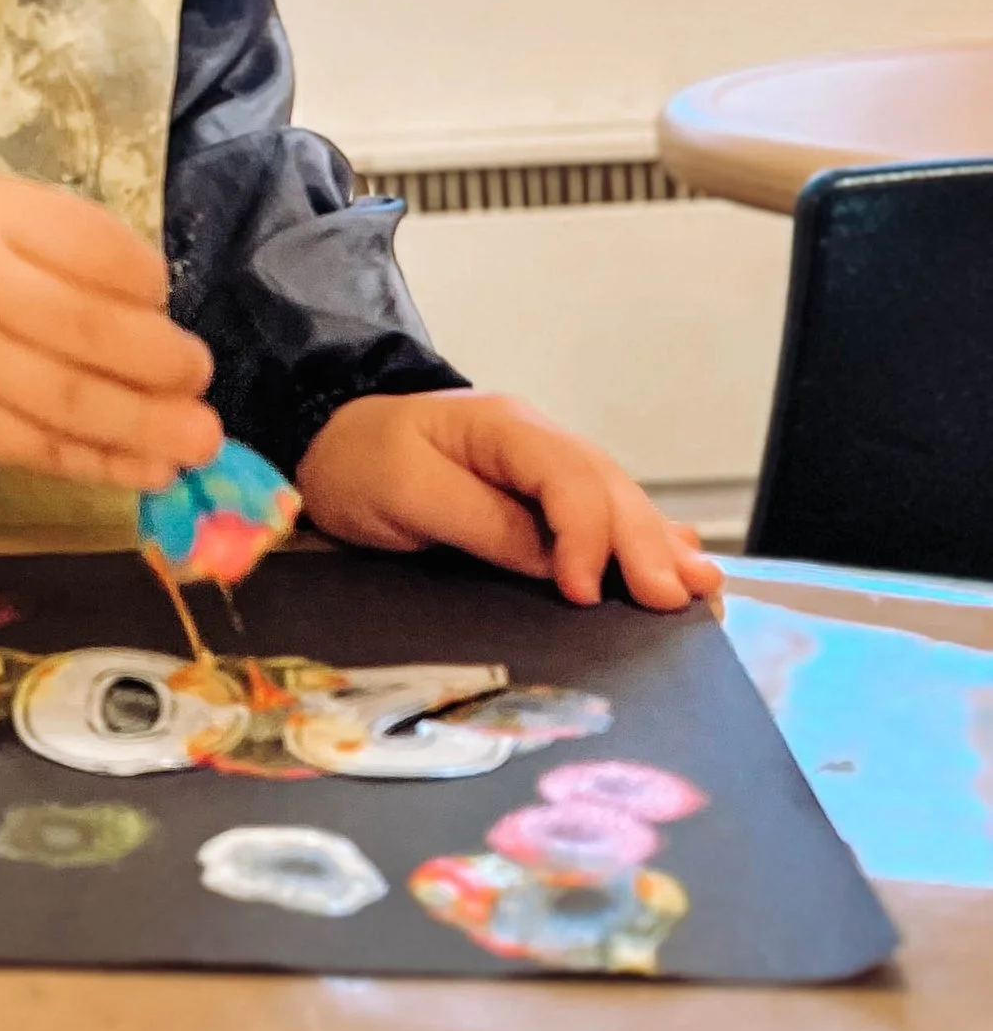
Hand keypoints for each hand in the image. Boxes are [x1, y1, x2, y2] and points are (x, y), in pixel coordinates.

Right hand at [0, 175, 222, 490]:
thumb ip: (68, 245)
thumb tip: (158, 314)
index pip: (93, 248)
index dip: (147, 283)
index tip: (164, 305)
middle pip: (87, 330)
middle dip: (160, 361)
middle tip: (200, 378)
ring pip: (69, 400)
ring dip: (146, 425)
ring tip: (199, 440)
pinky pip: (41, 448)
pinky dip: (102, 463)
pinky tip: (149, 470)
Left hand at [296, 390, 722, 610]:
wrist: (328, 437)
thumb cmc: (358, 462)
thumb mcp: (406, 491)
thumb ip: (482, 523)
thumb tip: (554, 562)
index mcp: (505, 429)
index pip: (568, 477)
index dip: (586, 535)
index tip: (582, 592)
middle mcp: (536, 441)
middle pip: (608, 489)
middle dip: (644, 546)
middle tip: (675, 601)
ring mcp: (541, 465)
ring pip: (616, 501)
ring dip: (659, 546)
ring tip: (703, 588)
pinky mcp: (536, 494)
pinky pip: (600, 512)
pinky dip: (644, 536)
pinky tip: (682, 557)